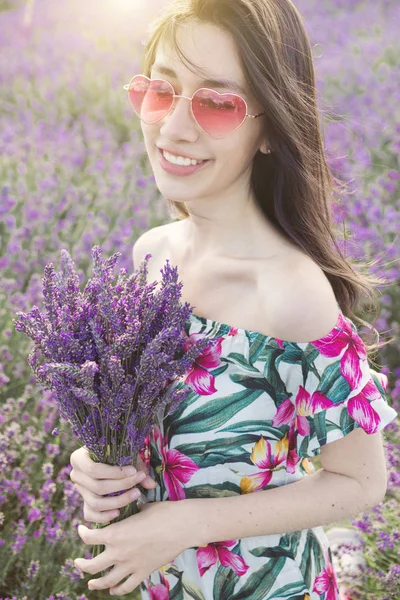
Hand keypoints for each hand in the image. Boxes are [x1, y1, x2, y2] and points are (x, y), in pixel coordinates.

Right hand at [70, 446, 156, 522]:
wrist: (107, 459)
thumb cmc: (116, 453)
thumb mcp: (125, 454)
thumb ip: (137, 467)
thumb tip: (151, 485)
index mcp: (78, 458)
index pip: (93, 469)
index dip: (114, 472)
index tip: (133, 471)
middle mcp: (75, 475)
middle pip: (97, 487)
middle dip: (121, 486)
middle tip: (139, 482)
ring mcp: (79, 491)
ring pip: (96, 503)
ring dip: (118, 501)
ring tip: (136, 494)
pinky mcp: (85, 504)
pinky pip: (90, 515)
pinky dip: (104, 516)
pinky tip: (119, 512)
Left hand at [74, 499, 188, 595]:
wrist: (182, 526)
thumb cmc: (163, 512)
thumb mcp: (141, 509)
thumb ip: (130, 513)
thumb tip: (130, 510)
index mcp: (115, 533)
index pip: (89, 538)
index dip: (82, 533)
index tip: (81, 530)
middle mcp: (118, 552)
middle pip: (92, 566)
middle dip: (81, 565)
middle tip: (78, 563)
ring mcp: (130, 565)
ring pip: (106, 581)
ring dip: (96, 582)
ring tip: (91, 582)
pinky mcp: (143, 572)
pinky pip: (125, 586)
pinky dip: (117, 590)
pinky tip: (113, 590)